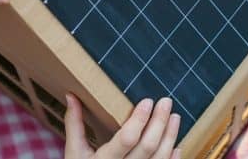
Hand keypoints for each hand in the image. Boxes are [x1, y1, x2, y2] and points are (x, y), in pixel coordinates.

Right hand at [65, 95, 180, 158]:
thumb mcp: (74, 152)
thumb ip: (74, 124)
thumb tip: (71, 96)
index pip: (127, 138)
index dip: (140, 119)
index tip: (148, 101)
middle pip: (148, 147)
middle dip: (160, 122)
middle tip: (166, 102)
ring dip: (170, 137)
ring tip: (175, 118)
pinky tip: (176, 147)